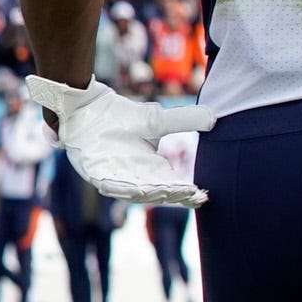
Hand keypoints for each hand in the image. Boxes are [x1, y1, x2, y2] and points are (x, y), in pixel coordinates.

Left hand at [23, 72, 208, 205]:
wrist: (88, 107)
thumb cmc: (121, 117)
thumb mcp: (156, 120)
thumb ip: (183, 120)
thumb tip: (214, 118)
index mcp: (151, 169)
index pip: (173, 186)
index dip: (186, 192)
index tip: (201, 195)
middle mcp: (134, 178)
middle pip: (154, 192)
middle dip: (168, 194)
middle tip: (184, 193)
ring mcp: (113, 177)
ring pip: (131, 190)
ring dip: (144, 192)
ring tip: (161, 191)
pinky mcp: (93, 170)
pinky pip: (104, 182)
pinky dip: (113, 185)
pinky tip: (121, 187)